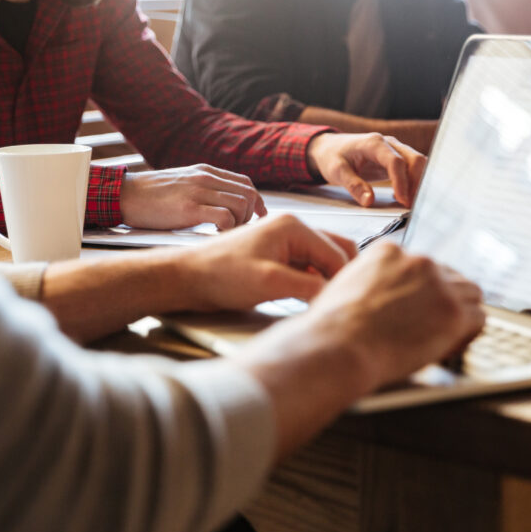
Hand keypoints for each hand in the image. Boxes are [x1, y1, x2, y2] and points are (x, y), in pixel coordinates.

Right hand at [120, 164, 266, 229]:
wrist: (125, 195)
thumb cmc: (150, 195)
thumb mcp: (183, 182)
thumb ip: (203, 188)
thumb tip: (222, 202)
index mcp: (206, 171)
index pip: (245, 183)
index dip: (256, 202)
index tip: (258, 217)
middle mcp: (206, 178)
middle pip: (248, 194)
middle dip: (251, 216)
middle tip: (239, 230)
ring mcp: (198, 192)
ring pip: (242, 205)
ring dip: (240, 224)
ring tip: (226, 233)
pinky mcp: (189, 209)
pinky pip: (225, 218)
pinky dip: (228, 230)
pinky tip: (217, 236)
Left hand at [174, 214, 356, 310]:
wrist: (187, 277)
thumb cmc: (220, 275)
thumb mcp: (268, 283)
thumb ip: (307, 287)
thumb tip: (336, 294)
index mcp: (293, 226)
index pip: (337, 252)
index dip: (343, 280)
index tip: (343, 304)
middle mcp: (291, 228)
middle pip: (335, 251)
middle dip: (339, 276)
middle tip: (338, 303)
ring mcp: (283, 242)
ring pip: (321, 261)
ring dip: (325, 281)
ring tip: (323, 305)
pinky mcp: (275, 256)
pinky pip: (305, 268)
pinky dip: (311, 283)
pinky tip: (305, 301)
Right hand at [231, 241, 482, 458]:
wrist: (338, 345)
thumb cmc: (332, 327)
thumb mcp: (345, 287)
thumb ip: (371, 283)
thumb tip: (380, 299)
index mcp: (389, 252)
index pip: (422, 265)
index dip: (422, 290)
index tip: (417, 306)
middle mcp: (417, 262)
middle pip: (450, 276)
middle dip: (443, 300)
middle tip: (431, 324)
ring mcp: (438, 285)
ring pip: (470, 294)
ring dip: (459, 315)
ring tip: (441, 337)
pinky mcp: (452, 312)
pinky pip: (478, 319)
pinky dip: (467, 334)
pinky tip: (448, 346)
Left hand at [305, 132, 426, 206]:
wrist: (329, 147)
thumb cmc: (332, 156)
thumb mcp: (337, 171)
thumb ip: (353, 185)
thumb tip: (369, 201)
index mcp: (373, 143)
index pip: (396, 161)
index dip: (401, 182)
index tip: (402, 200)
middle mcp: (388, 143)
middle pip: (414, 160)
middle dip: (416, 183)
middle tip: (409, 205)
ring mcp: (394, 149)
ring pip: (417, 164)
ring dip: (417, 183)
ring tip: (408, 203)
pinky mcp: (395, 158)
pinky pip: (412, 169)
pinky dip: (413, 182)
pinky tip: (402, 196)